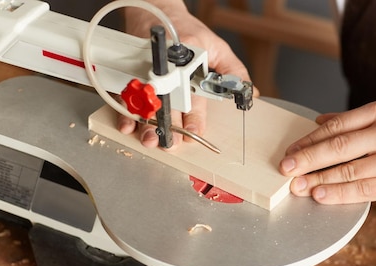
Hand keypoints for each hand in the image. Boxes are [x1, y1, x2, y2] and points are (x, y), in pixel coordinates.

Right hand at [119, 4, 253, 148]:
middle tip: (170, 143)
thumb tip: (250, 92)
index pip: (192, 92)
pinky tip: (127, 126)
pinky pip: (126, 93)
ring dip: (145, 123)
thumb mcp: (218, 47)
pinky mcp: (132, 72)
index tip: (196, 130)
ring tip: (150, 139)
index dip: (194, 114)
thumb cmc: (188, 31)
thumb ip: (234, 71)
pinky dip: (125, 111)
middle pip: (166, 100)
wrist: (157, 10)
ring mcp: (146, 69)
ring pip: (144, 100)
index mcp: (188, 59)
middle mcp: (165, 66)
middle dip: (168, 125)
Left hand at [278, 100, 375, 203]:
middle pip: (338, 147)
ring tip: (299, 186)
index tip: (291, 150)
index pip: (337, 126)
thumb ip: (357, 120)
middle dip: (307, 159)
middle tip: (285, 168)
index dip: (310, 140)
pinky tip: (322, 195)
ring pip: (348, 171)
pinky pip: (364, 190)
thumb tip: (320, 121)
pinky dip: (340, 193)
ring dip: (319, 180)